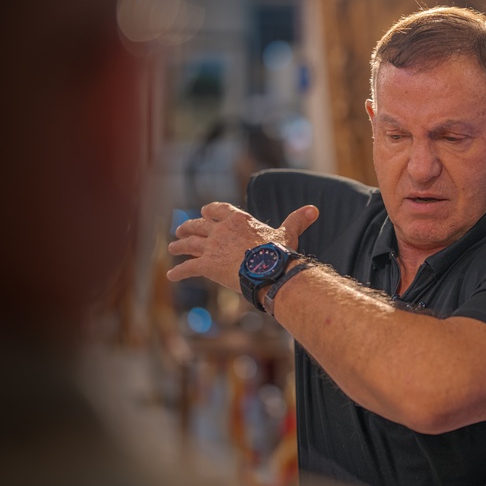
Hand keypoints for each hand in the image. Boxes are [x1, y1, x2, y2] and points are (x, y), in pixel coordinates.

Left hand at [167, 201, 318, 291]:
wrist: (267, 270)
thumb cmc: (278, 253)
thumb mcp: (287, 233)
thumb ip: (297, 220)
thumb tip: (314, 209)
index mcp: (238, 220)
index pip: (219, 209)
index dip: (209, 211)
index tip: (204, 212)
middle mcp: (220, 230)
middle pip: (199, 225)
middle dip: (189, 227)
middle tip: (180, 230)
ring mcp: (211, 247)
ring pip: (189, 244)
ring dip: (179, 246)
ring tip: (172, 248)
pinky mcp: (206, 265)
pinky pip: (188, 268)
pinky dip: (179, 272)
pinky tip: (171, 276)